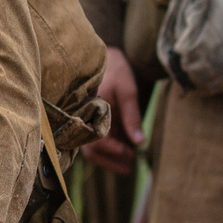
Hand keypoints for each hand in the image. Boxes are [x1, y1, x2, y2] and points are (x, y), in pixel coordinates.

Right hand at [82, 46, 144, 174]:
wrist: (104, 55)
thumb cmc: (116, 70)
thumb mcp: (128, 91)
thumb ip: (132, 117)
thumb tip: (139, 142)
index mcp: (89, 109)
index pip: (97, 138)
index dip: (113, 149)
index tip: (130, 154)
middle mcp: (83, 117)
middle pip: (91, 148)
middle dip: (110, 160)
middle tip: (129, 167)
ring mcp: (84, 119)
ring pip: (91, 147)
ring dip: (108, 157)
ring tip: (127, 165)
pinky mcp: (88, 119)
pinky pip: (92, 140)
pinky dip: (106, 148)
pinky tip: (121, 151)